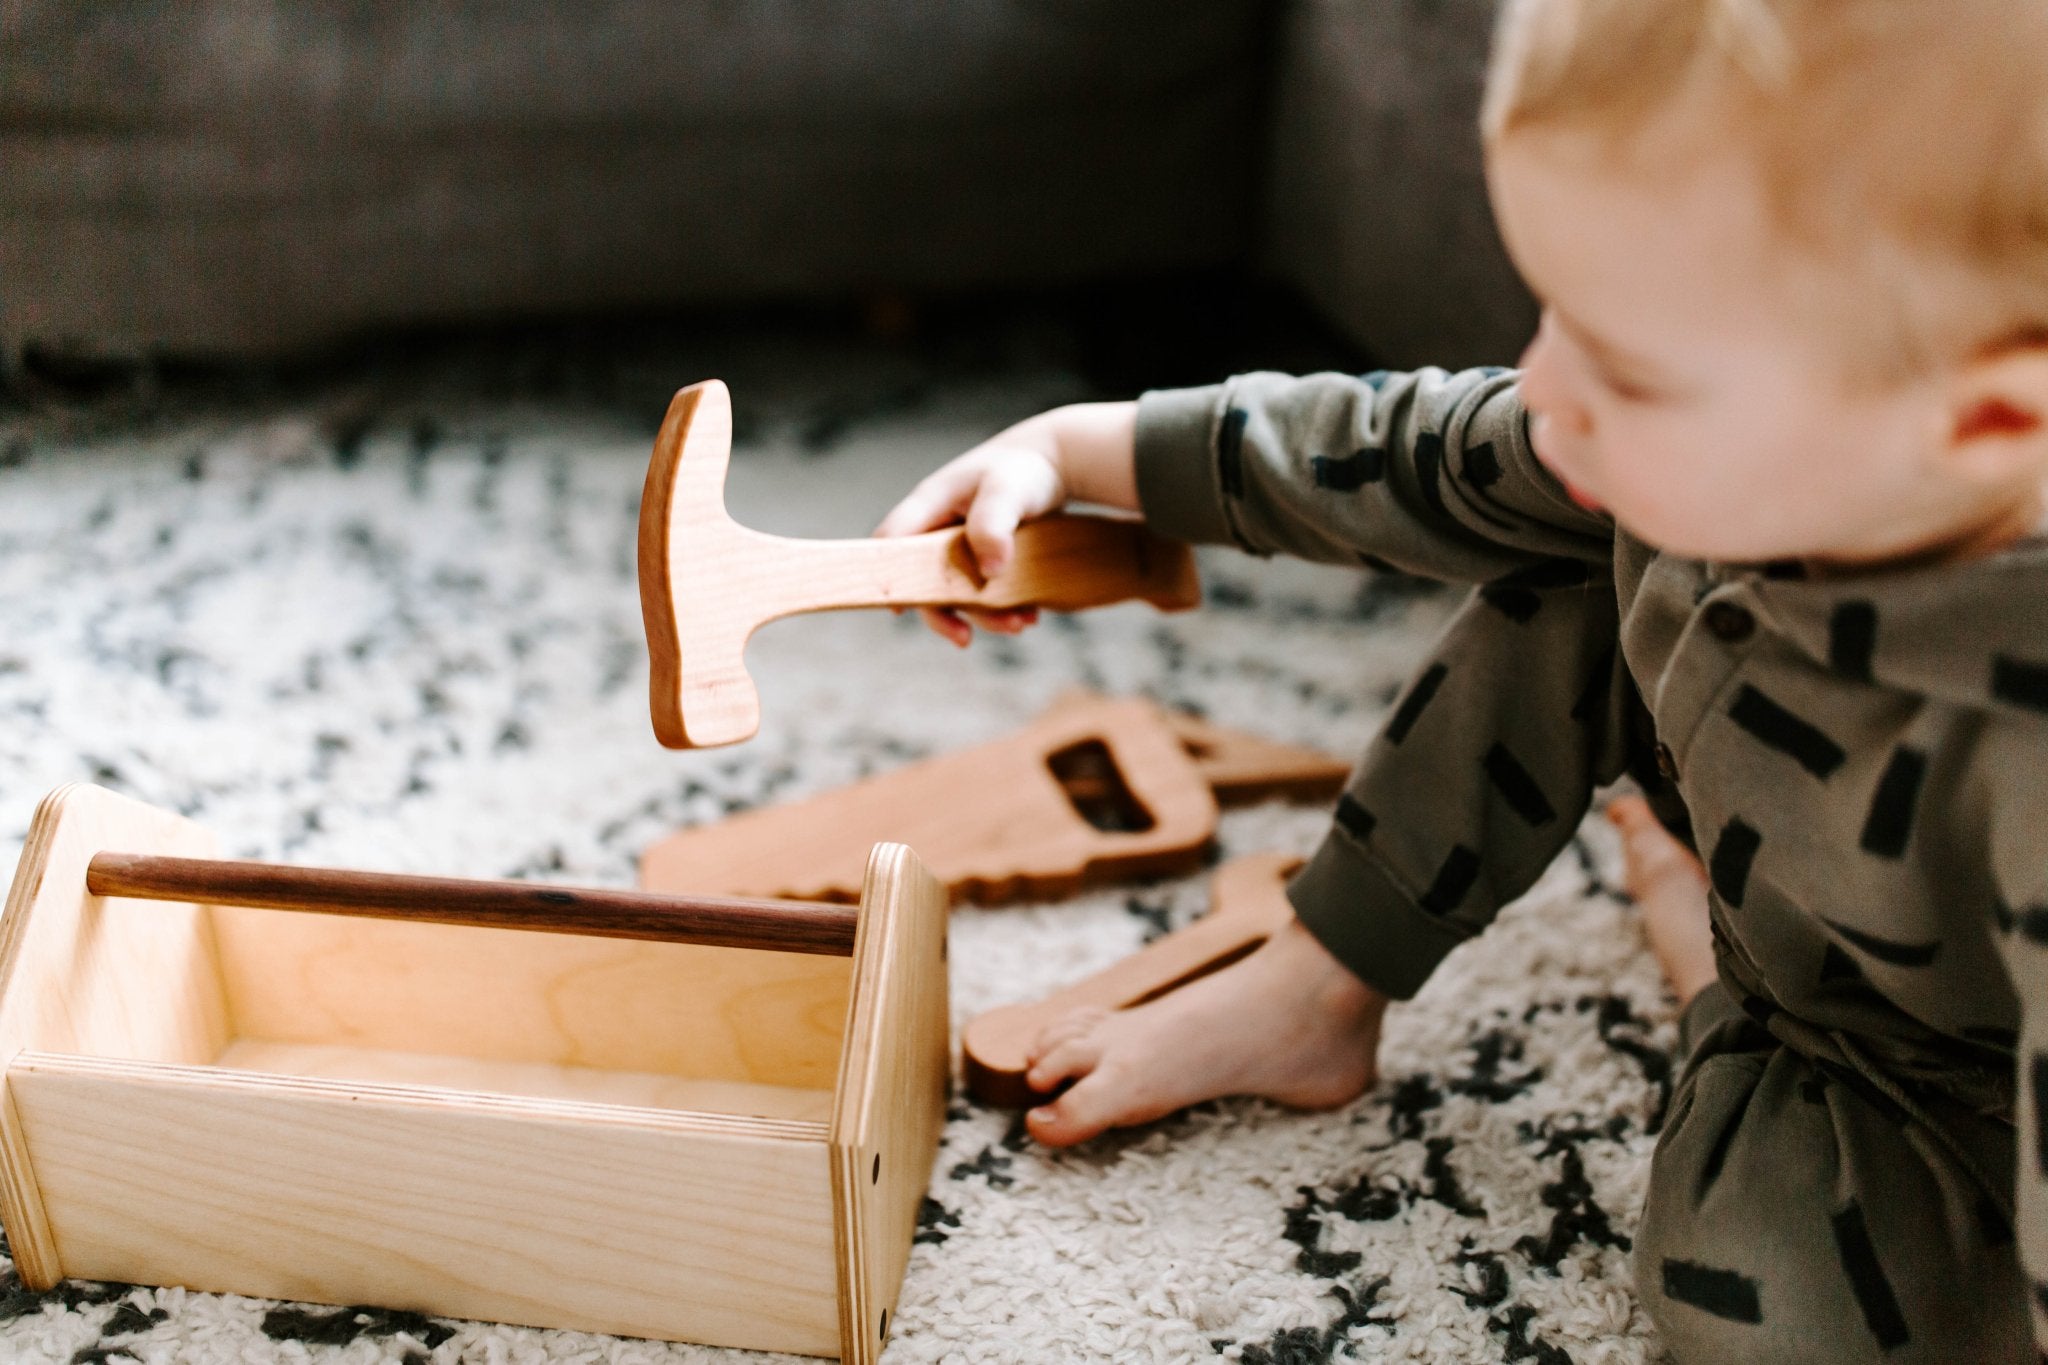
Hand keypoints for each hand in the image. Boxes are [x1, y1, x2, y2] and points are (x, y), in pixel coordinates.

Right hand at [874, 427, 1068, 646]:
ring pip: (956, 592)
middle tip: (964, 639)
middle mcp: (938, 528)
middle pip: (921, 580)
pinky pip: (981, 593)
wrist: (1054, 465)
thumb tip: (988, 572)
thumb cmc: (1023, 470)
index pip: (892, 541)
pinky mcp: (981, 558)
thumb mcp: (1007, 491)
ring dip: (985, 616)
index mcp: (930, 505)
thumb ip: (992, 525)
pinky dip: (1003, 608)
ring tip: (1022, 624)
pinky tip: (1030, 614)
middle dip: (943, 613)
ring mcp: (958, 546)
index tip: (898, 610)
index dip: (887, 575)